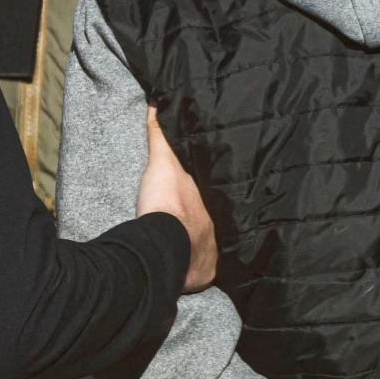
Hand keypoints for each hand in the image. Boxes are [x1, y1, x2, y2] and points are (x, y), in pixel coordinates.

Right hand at [136, 104, 216, 291]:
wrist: (165, 246)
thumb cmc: (167, 205)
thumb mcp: (163, 164)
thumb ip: (161, 136)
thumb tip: (158, 103)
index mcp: (214, 203)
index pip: (218, 196)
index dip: (214, 193)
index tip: (211, 191)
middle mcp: (221, 228)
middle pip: (220, 221)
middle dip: (216, 220)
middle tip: (206, 219)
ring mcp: (214, 253)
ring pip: (216, 246)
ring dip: (210, 245)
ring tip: (203, 243)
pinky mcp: (204, 275)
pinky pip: (208, 271)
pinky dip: (204, 270)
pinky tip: (201, 270)